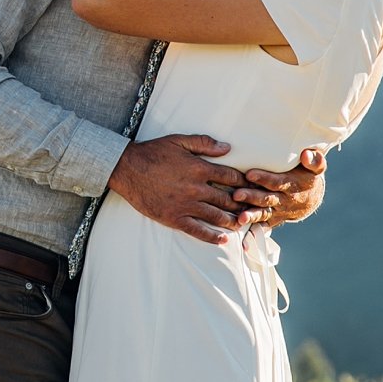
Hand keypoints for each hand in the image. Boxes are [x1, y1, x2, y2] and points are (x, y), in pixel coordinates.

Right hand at [108, 134, 252, 243]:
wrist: (128, 169)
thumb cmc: (153, 153)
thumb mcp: (179, 141)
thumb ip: (204, 143)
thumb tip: (227, 148)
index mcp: (199, 169)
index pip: (231, 177)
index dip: (244, 182)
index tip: (252, 186)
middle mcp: (196, 189)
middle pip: (228, 199)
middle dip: (243, 204)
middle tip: (254, 209)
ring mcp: (186, 205)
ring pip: (217, 216)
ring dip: (233, 221)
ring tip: (242, 224)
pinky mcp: (175, 218)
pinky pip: (198, 231)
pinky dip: (213, 237)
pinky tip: (223, 240)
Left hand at [228, 148, 327, 225]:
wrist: (311, 198)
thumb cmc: (308, 176)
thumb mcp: (316, 167)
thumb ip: (314, 160)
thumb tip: (306, 154)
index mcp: (293, 185)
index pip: (277, 182)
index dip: (264, 179)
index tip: (249, 174)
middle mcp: (285, 199)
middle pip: (267, 198)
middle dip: (252, 197)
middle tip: (237, 195)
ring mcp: (279, 211)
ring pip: (264, 213)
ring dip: (252, 215)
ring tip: (240, 218)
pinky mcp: (274, 218)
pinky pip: (264, 223)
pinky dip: (253, 226)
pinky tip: (241, 227)